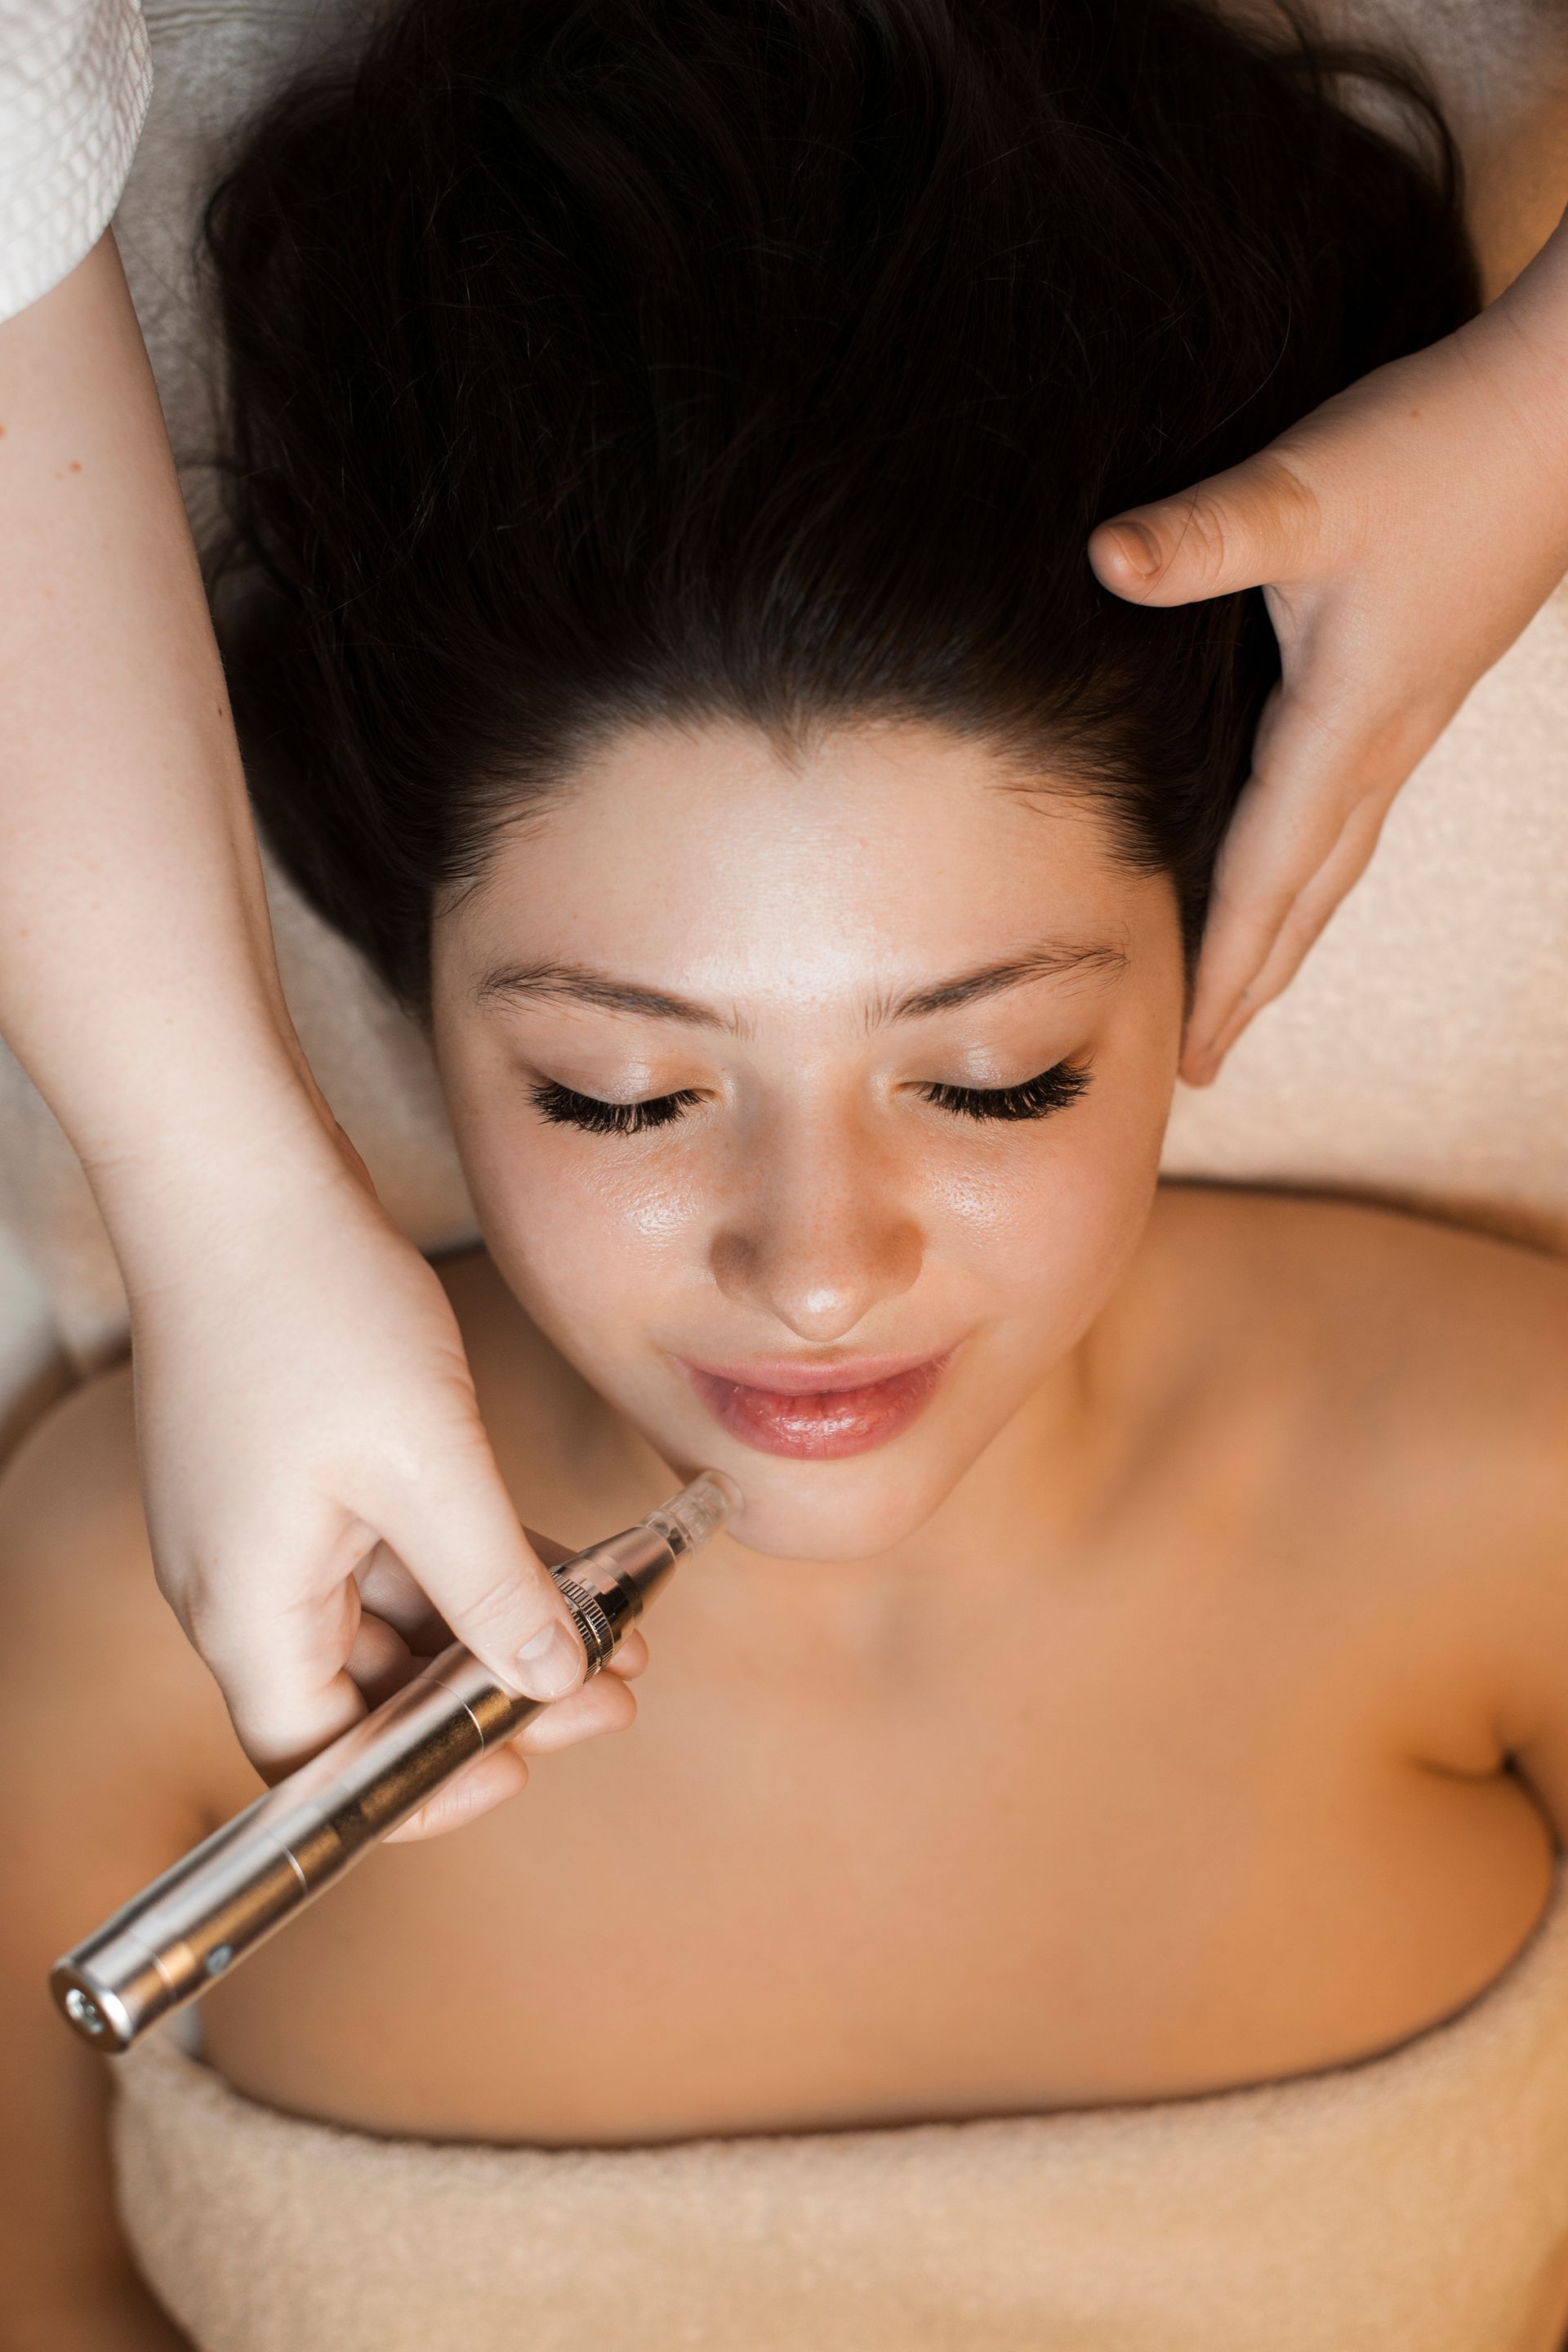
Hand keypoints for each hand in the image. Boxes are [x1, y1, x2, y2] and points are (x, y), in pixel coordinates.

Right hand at [125, 1135, 628, 1836]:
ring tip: (616, 1628)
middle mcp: (246, 1587)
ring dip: (501, 1627)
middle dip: (495, 1699)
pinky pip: (392, 1553)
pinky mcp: (302, 1475)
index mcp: (249, 1609)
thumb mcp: (427, 1464)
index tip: (518, 1768)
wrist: (238, 1175)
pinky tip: (565, 1562)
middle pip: (370, 1697)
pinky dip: (474, 1564)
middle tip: (612, 1689)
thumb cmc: (308, 1310)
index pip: (318, 1765)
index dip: (419, 1788)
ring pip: (396, 1622)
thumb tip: (553, 1681)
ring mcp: (271, 1528)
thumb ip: (493, 1586)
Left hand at [1089, 209, 1567, 1084]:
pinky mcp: (1415, 684)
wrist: (1558, 409)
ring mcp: (1406, 720)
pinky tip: (1296, 863)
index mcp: (1344, 726)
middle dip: (1251, 986)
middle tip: (1202, 1066)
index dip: (1221, 969)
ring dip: (1286, 937)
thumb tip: (1101, 556)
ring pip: (1335, 864)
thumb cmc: (1436, 447)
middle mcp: (1380, 745)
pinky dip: (1312, 870)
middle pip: (1305, 900)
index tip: (1186, 1054)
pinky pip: (1351, 815)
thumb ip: (1204, 533)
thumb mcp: (1306, 489)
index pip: (1265, 880)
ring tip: (1244, 997)